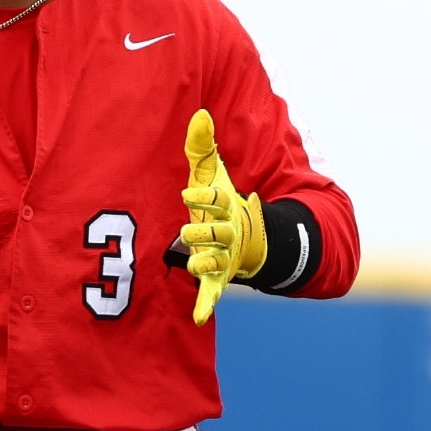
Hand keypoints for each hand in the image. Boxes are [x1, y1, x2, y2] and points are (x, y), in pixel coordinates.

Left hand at [179, 109, 266, 325]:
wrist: (244, 236)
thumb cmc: (218, 201)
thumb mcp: (210, 172)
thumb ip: (202, 145)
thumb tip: (200, 113)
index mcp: (224, 207)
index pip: (216, 200)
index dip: (203, 196)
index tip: (187, 192)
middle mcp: (227, 233)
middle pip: (218, 233)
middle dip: (204, 231)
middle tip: (186, 230)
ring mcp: (223, 257)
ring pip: (215, 261)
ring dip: (205, 263)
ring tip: (194, 261)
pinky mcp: (215, 279)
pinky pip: (211, 293)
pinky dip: (205, 306)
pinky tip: (198, 318)